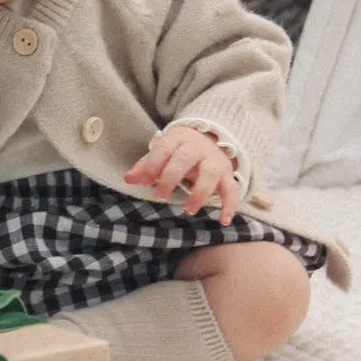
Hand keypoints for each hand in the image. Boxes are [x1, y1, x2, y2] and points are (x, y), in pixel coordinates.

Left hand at [124, 126, 238, 225]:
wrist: (210, 140)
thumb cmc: (178, 151)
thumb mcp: (161, 154)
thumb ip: (146, 166)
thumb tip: (128, 179)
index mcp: (178, 139)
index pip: (164, 148)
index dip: (153, 164)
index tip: (144, 182)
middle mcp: (198, 148)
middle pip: (185, 158)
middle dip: (171, 177)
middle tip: (160, 197)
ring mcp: (214, 161)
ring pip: (210, 174)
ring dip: (200, 193)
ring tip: (189, 211)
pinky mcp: (227, 175)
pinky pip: (232, 189)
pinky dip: (229, 205)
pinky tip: (223, 221)